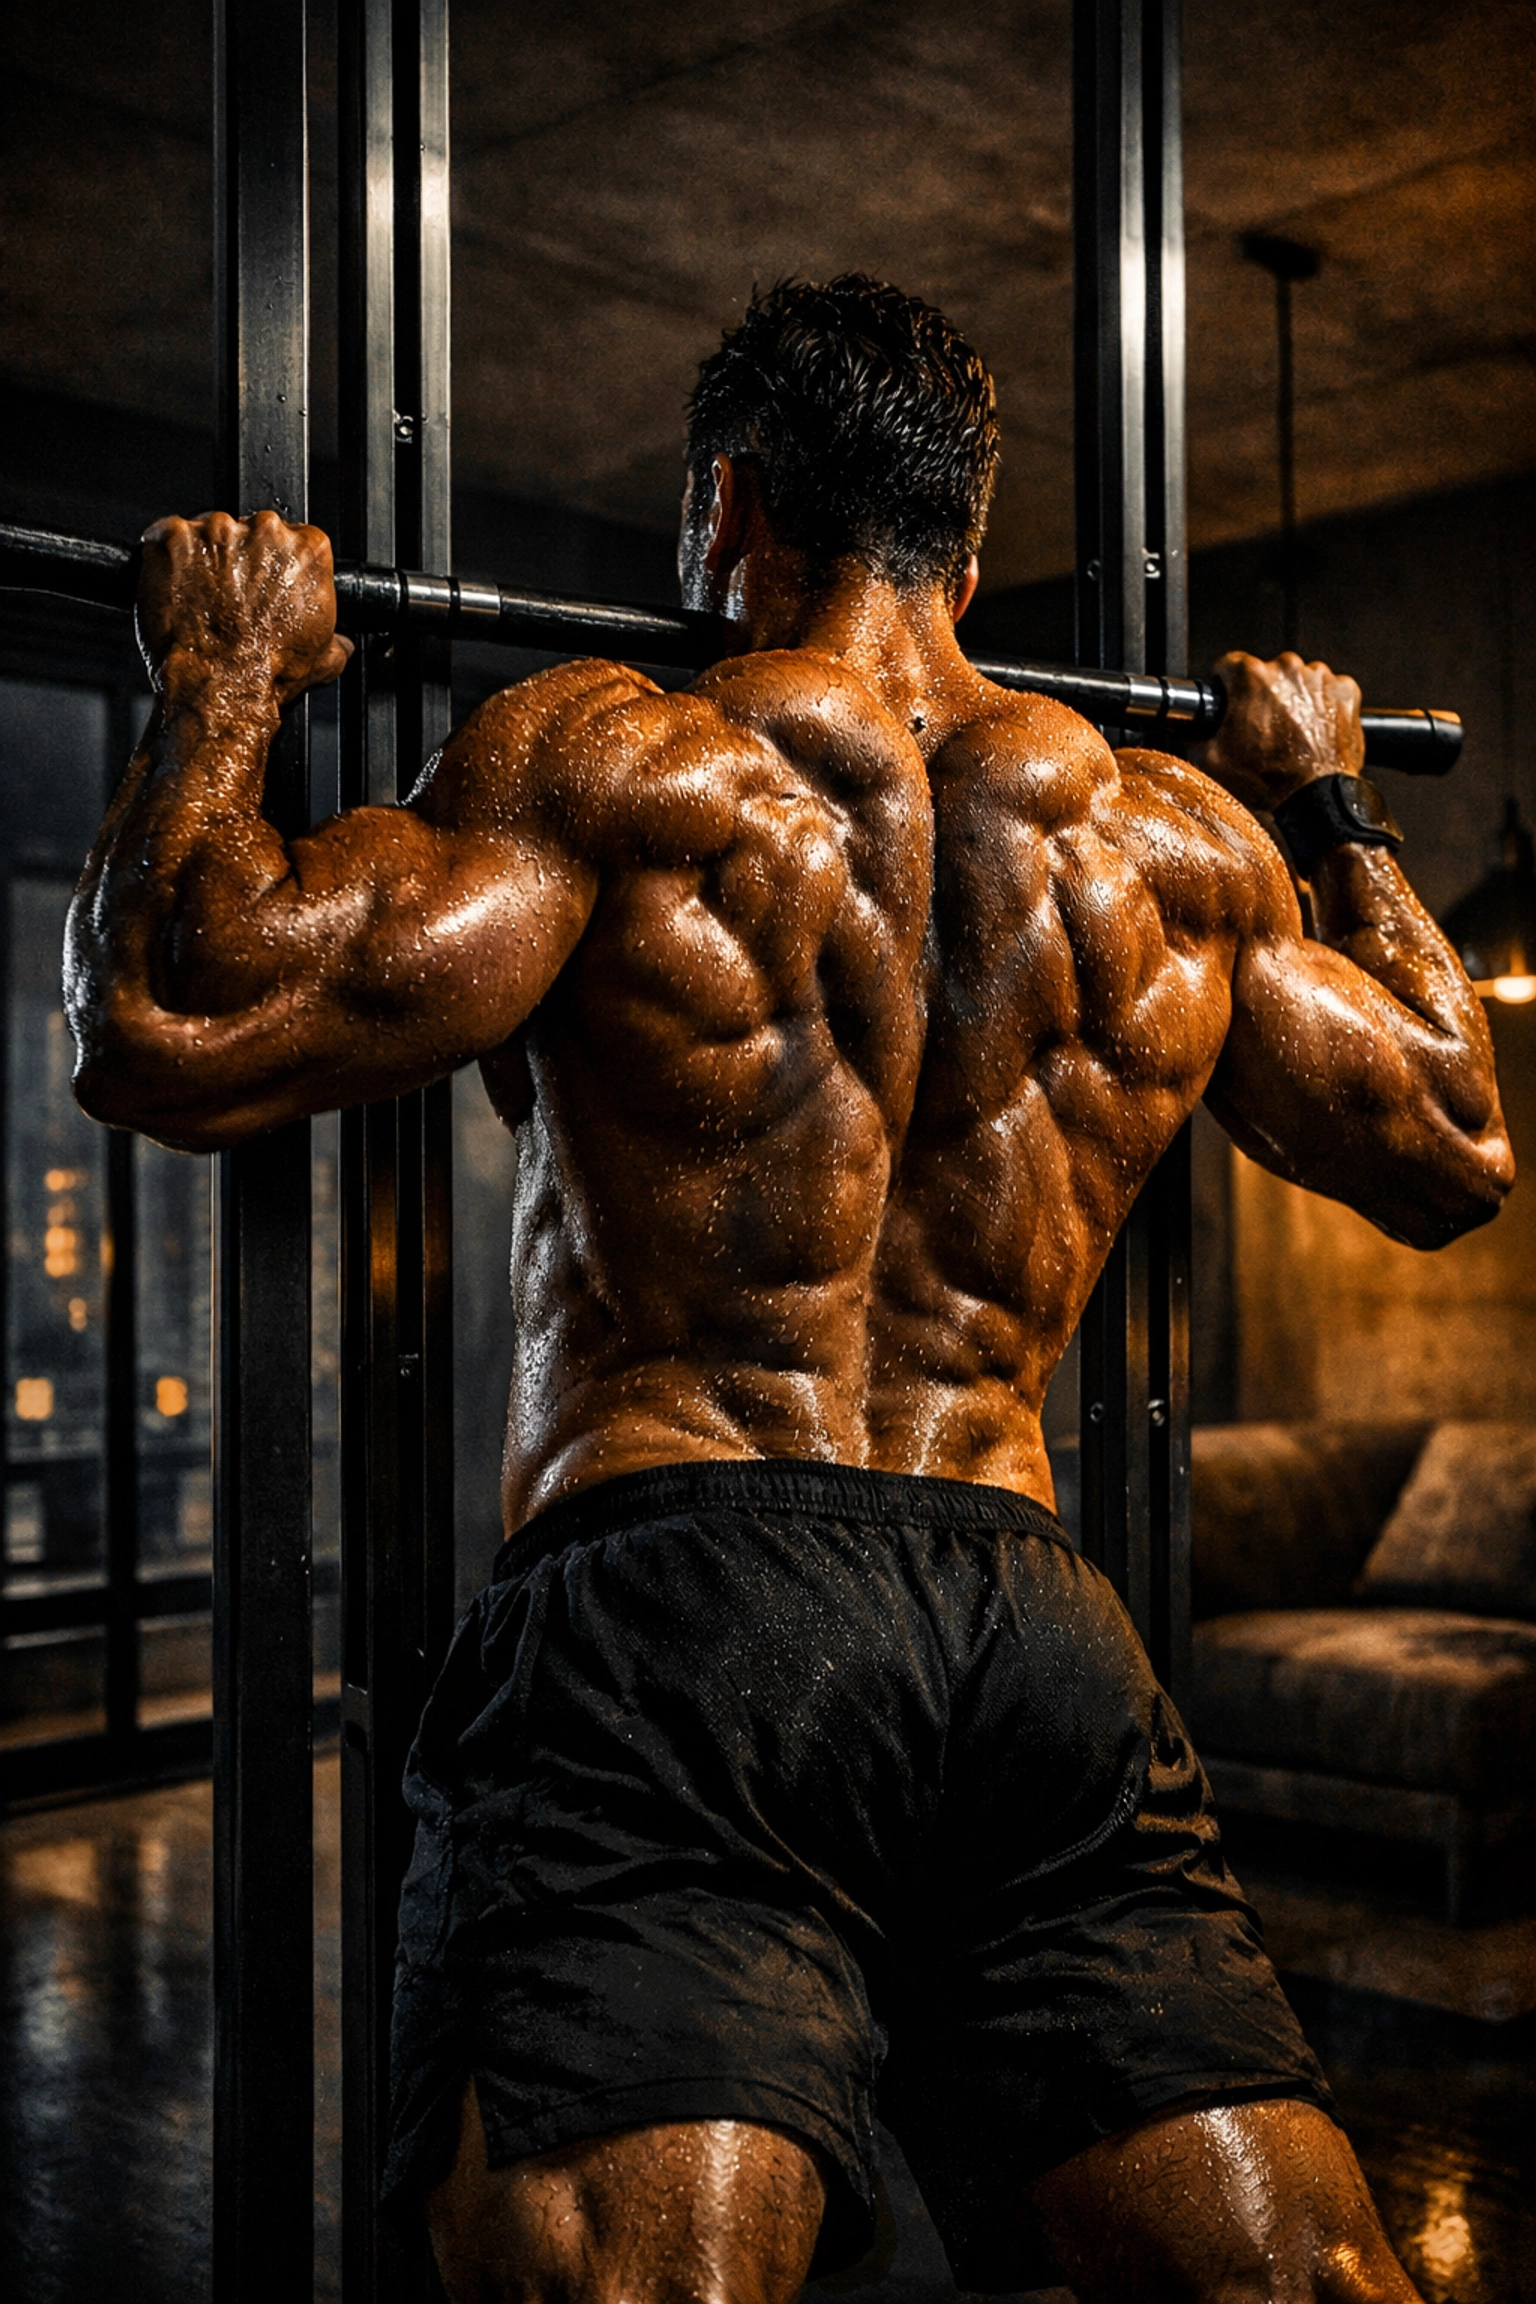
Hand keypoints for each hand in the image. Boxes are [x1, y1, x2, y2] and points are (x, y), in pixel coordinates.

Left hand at [136, 509, 353, 705]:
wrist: (221, 687)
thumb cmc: (267, 671)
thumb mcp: (323, 659)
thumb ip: (335, 639)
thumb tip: (339, 644)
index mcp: (308, 549)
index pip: (294, 537)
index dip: (276, 563)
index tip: (266, 583)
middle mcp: (264, 531)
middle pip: (250, 529)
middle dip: (239, 558)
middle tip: (232, 597)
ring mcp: (216, 531)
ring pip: (207, 533)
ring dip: (203, 559)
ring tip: (202, 599)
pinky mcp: (172, 539)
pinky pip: (165, 536)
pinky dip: (167, 560)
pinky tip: (176, 590)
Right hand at [1199, 650, 1364, 811]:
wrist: (1314, 797)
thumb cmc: (1269, 779)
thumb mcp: (1214, 760)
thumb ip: (1200, 735)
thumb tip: (1193, 729)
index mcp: (1251, 676)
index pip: (1229, 665)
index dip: (1226, 684)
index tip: (1230, 698)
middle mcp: (1287, 668)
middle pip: (1267, 672)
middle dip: (1262, 694)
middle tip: (1261, 726)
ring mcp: (1320, 678)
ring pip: (1299, 680)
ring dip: (1293, 699)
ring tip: (1290, 733)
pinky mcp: (1345, 691)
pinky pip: (1329, 691)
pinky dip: (1322, 706)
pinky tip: (1314, 731)